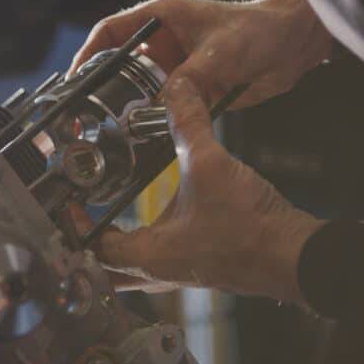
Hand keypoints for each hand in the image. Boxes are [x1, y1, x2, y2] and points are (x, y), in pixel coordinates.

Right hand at [70, 0, 332, 108]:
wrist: (295, 44)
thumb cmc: (260, 31)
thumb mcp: (219, 55)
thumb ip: (188, 80)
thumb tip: (160, 106)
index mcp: (162, 17)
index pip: (111, 32)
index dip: (88, 53)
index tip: (75, 78)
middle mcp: (165, 41)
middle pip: (122, 64)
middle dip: (106, 88)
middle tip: (91, 113)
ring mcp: (180, 65)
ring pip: (144, 89)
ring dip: (134, 109)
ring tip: (117, 130)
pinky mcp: (195, 87)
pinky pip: (168, 106)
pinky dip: (159, 121)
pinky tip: (150, 137)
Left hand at [76, 77, 326, 304]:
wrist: (294, 254)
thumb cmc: (251, 227)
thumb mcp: (210, 165)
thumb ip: (187, 124)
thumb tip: (175, 90)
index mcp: (149, 257)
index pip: (93, 248)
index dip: (74, 224)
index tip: (69, 202)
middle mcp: (161, 272)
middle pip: (110, 269)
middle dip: (92, 246)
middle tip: (83, 218)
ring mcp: (183, 273)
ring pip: (137, 269)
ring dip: (121, 247)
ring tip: (111, 218)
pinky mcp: (204, 267)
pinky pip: (164, 261)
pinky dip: (150, 244)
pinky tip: (160, 221)